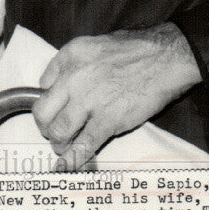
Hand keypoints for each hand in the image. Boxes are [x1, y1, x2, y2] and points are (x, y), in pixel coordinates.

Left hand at [32, 23, 201, 170]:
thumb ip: (76, 63)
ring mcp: (89, 100)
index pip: (43, 84)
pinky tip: (71, 165)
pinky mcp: (108, 120)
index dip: (49, 100)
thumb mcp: (96, 44)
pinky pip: (83, 146)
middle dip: (46, 126)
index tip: (55, 109)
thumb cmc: (136, 49)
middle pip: (43, 112)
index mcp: (70, 55)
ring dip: (59, 144)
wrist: (166, 57)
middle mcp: (74, 77)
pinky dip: (74, 159)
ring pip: (59, 132)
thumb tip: (63, 84)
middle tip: (55, 131)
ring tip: (66, 147)